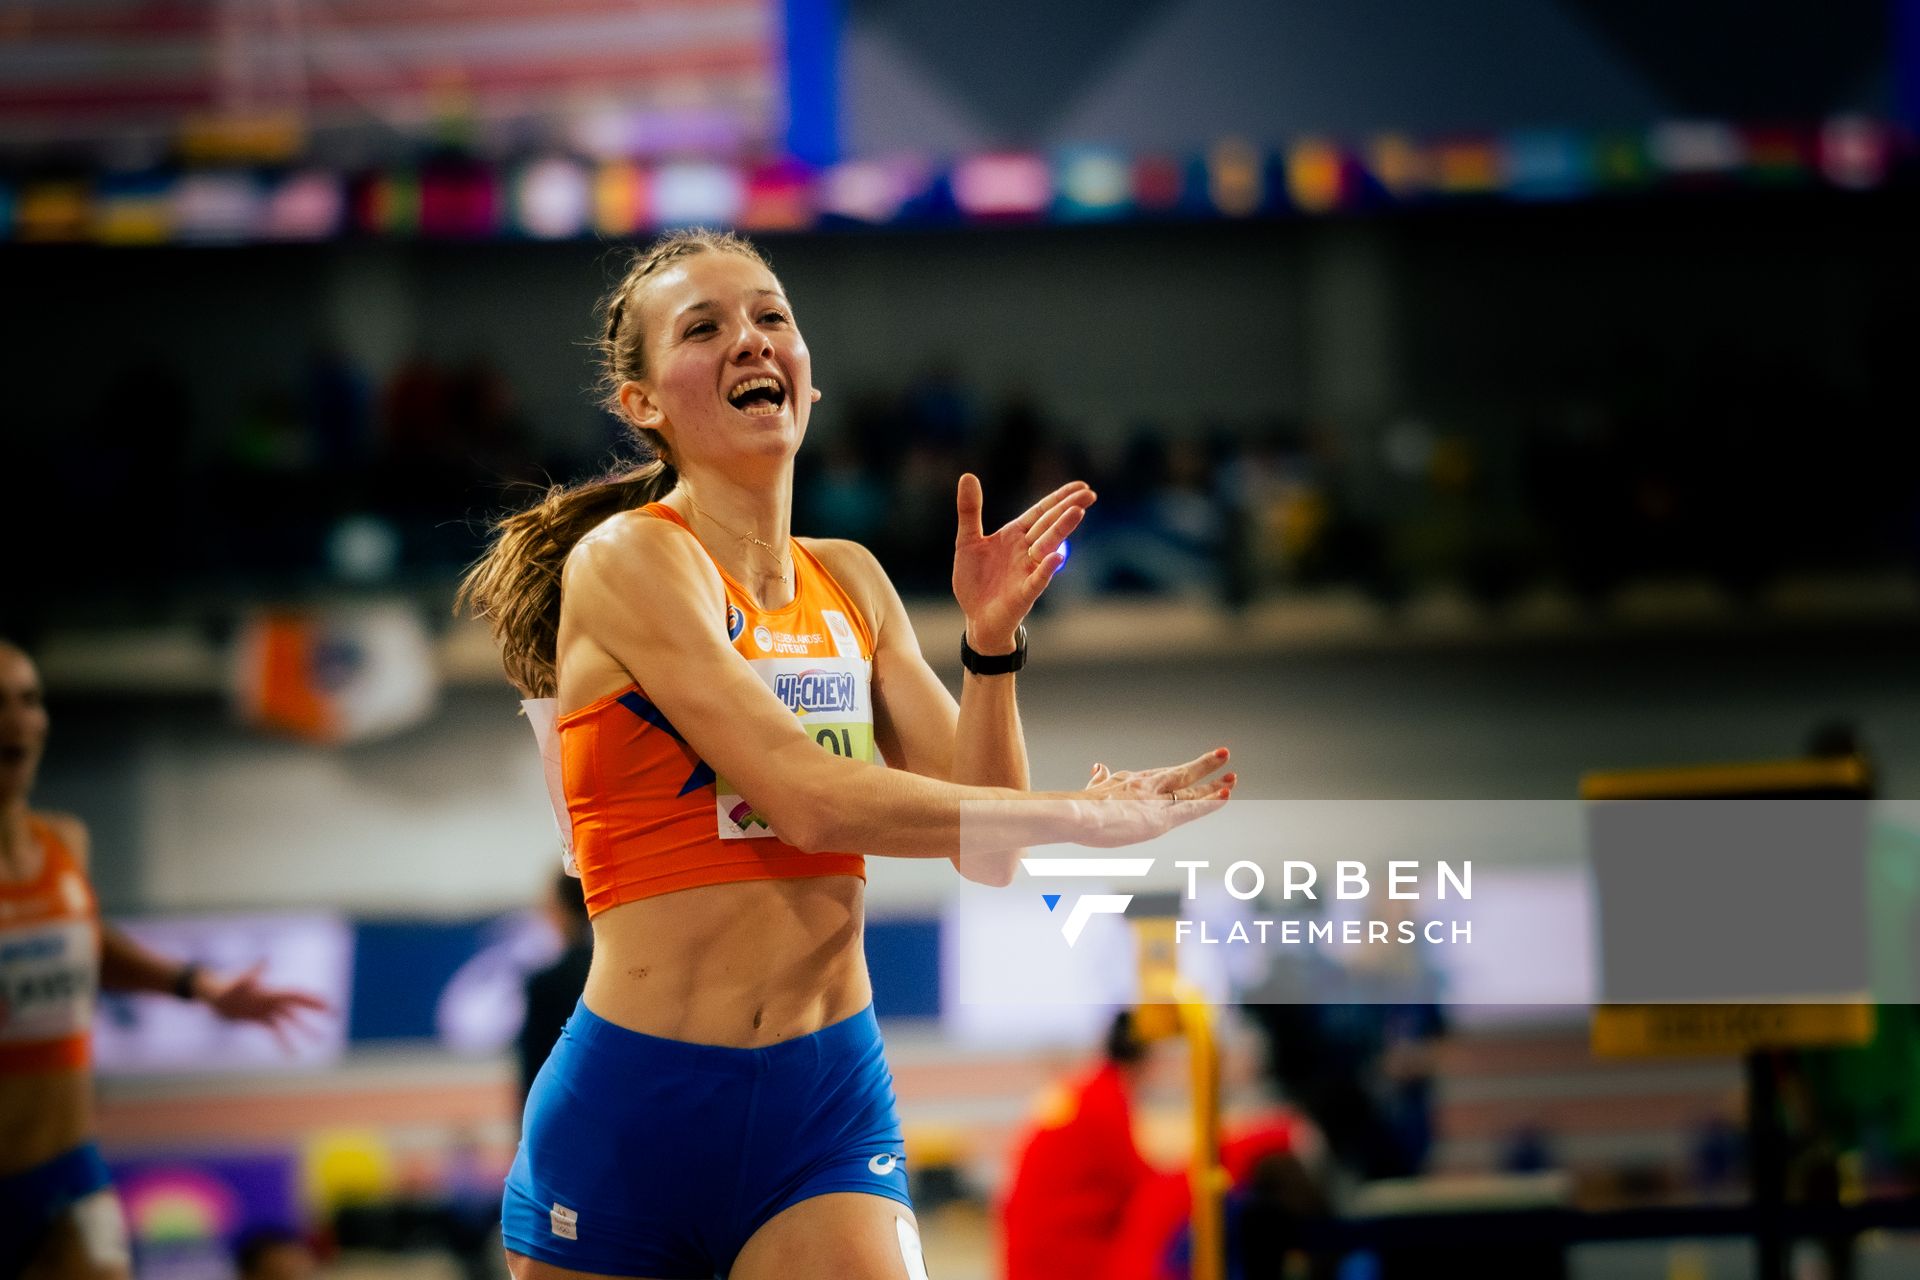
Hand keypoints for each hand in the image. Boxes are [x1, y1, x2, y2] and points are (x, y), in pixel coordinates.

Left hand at [200, 961, 332, 1052]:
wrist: (211, 994)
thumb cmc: (224, 986)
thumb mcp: (239, 981)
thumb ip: (252, 972)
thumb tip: (265, 959)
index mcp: (272, 992)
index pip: (298, 996)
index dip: (314, 1001)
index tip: (330, 1007)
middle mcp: (273, 1000)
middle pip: (299, 1007)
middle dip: (317, 1012)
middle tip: (334, 1017)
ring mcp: (266, 1010)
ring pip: (290, 1022)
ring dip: (304, 1030)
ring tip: (318, 1040)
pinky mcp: (258, 1019)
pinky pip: (275, 1032)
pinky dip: (284, 1043)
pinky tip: (292, 1055)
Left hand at [952, 474, 1094, 650]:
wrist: (975, 618)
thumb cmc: (975, 580)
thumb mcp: (967, 541)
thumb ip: (969, 511)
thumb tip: (968, 475)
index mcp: (1015, 536)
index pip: (1041, 512)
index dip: (1059, 498)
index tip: (1081, 485)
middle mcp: (1026, 551)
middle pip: (1049, 525)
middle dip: (1067, 509)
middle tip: (1089, 494)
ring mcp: (1027, 571)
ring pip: (1047, 547)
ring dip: (1062, 530)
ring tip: (1077, 513)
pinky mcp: (1024, 594)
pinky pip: (1037, 580)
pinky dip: (1046, 568)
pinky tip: (1057, 556)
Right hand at [1079, 749, 1236, 846]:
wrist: (1076, 814)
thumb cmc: (1076, 808)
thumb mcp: (1090, 789)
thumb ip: (1098, 779)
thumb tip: (1098, 765)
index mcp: (1128, 781)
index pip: (1159, 777)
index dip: (1178, 773)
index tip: (1190, 770)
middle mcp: (1145, 786)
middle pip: (1180, 774)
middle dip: (1203, 767)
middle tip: (1223, 756)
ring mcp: (1155, 800)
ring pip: (1191, 789)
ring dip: (1213, 782)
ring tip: (1232, 774)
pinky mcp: (1162, 817)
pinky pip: (1192, 807)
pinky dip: (1210, 801)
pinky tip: (1226, 795)